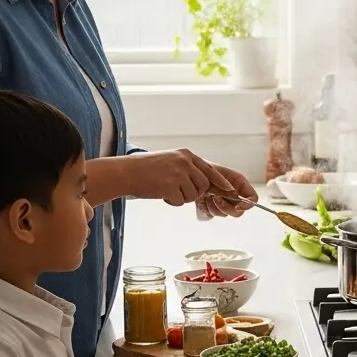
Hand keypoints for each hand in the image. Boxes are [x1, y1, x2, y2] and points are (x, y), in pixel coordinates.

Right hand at [129, 149, 255, 214]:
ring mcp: (178, 173)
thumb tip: (206, 184)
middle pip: (203, 186)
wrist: (126, 172)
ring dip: (181, 197)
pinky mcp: (170, 185)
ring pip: (193, 195)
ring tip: (165, 189)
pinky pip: (180, 201)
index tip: (231, 190)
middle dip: (193, 193)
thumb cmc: (147, 170)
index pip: (210, 170)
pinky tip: (160, 193)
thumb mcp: (171, 162)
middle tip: (177, 190)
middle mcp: (185, 162)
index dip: (221, 182)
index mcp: (186, 155)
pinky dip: (171, 201)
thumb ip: (188, 169)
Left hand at [200, 162, 257, 217]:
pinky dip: (208, 207)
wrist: (191, 175)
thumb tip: (234, 195)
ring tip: (207, 194)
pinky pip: (214, 214)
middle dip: (227, 207)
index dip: (248, 204)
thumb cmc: (205, 170)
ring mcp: (224, 203)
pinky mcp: (214, 209)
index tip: (238, 206)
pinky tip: (203, 199)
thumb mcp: (217, 173)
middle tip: (215, 198)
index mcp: (240, 185)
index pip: (252, 198)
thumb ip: (227, 185)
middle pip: (240, 210)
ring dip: (215, 205)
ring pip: (226, 214)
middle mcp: (234, 196)